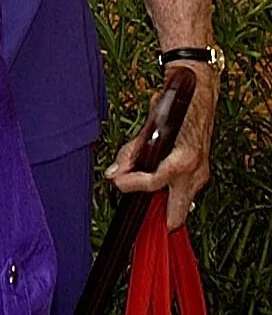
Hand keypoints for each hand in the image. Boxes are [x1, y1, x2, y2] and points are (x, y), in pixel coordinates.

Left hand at [108, 63, 217, 229]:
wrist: (199, 96)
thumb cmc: (176, 108)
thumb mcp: (148, 128)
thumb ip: (130, 153)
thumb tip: (113, 173)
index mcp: (183, 160)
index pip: (153, 183)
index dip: (130, 185)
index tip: (117, 182)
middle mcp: (195, 172)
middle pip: (176, 214)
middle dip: (156, 218)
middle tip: (137, 216)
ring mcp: (200, 175)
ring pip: (180, 205)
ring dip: (160, 204)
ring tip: (140, 195)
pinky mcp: (200, 174)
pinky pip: (183, 193)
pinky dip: (167, 194)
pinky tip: (154, 187)